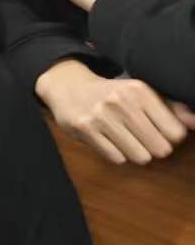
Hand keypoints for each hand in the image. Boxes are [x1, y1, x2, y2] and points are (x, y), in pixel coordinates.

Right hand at [36, 59, 194, 165]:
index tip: (158, 130)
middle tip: (141, 137)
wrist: (68, 86)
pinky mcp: (85, 129)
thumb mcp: (141, 93)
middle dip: (154, 148)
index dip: (170, 137)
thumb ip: (171, 108)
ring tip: (125, 139)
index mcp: (139, 91)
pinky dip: (116, 154)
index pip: (176, 133)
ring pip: (140, 157)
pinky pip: (117, 158)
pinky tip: (109, 140)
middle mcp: (121, 102)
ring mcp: (101, 116)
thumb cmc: (113, 94)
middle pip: (161, 149)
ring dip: (136, 153)